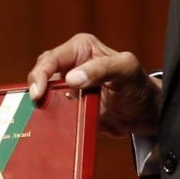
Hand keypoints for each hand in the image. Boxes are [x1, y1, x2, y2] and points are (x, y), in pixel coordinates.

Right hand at [28, 33, 160, 136]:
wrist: (144, 114)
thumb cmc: (139, 85)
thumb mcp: (126, 70)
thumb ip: (101, 69)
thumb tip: (71, 78)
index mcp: (80, 49)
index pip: (51, 58)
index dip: (40, 74)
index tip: (38, 94)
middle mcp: (70, 66)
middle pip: (41, 76)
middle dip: (35, 90)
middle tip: (34, 106)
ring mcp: (67, 88)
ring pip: (44, 96)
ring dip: (40, 107)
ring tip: (37, 119)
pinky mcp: (68, 107)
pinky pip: (53, 113)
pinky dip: (49, 120)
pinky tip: (47, 129)